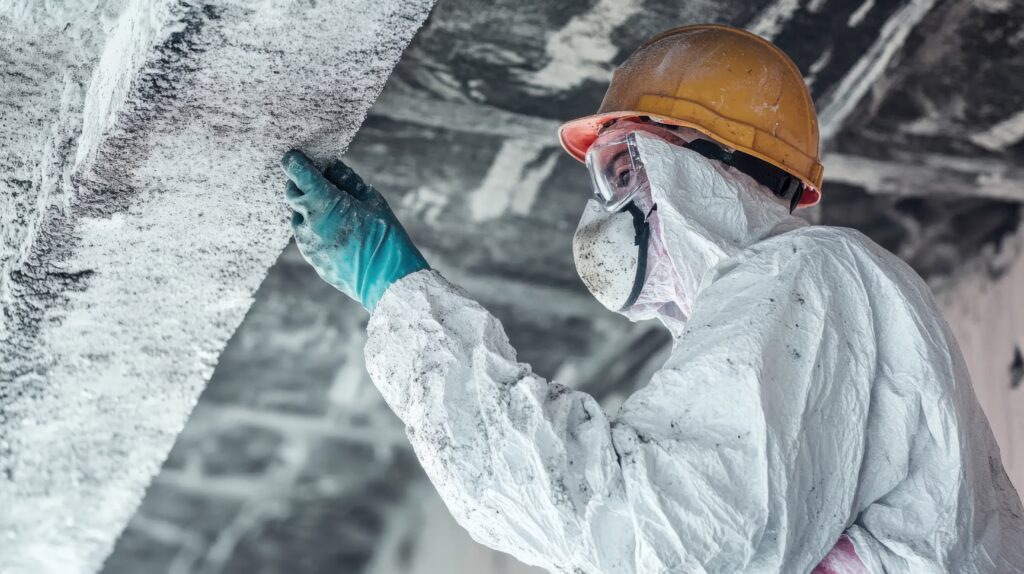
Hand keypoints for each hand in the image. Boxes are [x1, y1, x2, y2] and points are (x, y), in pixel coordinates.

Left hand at [280, 149, 428, 310]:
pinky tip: (336, 230)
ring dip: (309, 207)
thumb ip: (347, 181)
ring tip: (334, 210)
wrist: (387, 281)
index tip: (294, 156)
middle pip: (292, 193)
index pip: (298, 173)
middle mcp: (309, 222)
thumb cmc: (385, 237)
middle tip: (320, 181)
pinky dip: (314, 226)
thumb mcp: (372, 201)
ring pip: (298, 215)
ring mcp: (307, 242)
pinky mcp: (311, 257)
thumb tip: (332, 166)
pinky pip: (306, 235)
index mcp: (324, 203)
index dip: (294, 161)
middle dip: (302, 184)